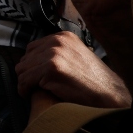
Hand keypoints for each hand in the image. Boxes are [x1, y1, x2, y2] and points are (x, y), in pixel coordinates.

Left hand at [16, 32, 131, 108]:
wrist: (110, 94)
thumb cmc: (95, 81)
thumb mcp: (77, 56)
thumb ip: (59, 53)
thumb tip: (36, 60)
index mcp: (63, 36)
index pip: (32, 47)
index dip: (31, 64)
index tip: (33, 76)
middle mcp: (57, 41)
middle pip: (26, 58)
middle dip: (27, 73)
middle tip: (32, 86)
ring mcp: (54, 54)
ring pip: (22, 69)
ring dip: (24, 82)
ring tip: (30, 91)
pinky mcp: (50, 69)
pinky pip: (25, 80)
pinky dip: (24, 89)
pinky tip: (29, 95)